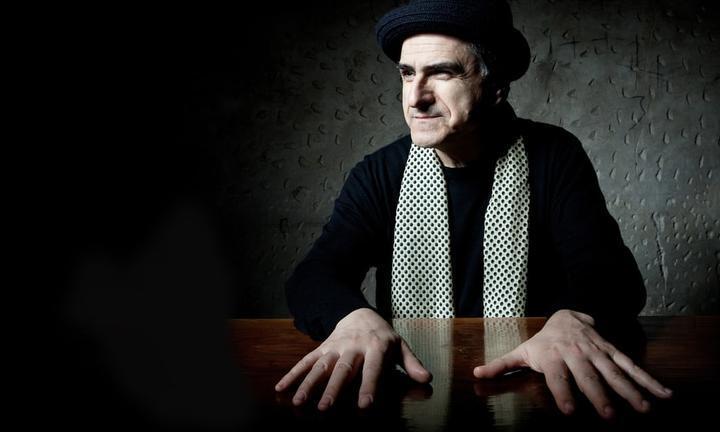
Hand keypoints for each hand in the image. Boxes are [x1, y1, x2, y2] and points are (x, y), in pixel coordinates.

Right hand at [274, 308, 431, 409]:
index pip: (372, 370)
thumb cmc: (382, 336)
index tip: (364, 406)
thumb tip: (426, 378)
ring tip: (299, 403)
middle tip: (325, 409)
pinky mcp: (321, 349)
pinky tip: (281, 388)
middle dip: (333, 390)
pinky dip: (293, 374)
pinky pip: (305, 361)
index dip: (368, 387)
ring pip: (320, 367)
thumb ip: (411, 363)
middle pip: (342, 370)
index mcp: (374, 348)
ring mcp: (334, 348)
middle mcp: (352, 348)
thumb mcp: (400, 346)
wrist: (359, 313)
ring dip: (308, 384)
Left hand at [473, 309, 672, 419]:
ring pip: (614, 371)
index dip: (562, 392)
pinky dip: (648, 379)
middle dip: (598, 395)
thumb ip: (501, 365)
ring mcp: (597, 351)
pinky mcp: (612, 350)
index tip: (568, 410)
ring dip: (630, 389)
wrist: (565, 313)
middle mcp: (576, 353)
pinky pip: (631, 365)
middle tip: (609, 415)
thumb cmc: (542, 340)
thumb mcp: (522, 350)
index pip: (557, 376)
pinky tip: (664, 394)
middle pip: (588, 375)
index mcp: (553, 355)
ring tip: (644, 408)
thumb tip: (475, 372)